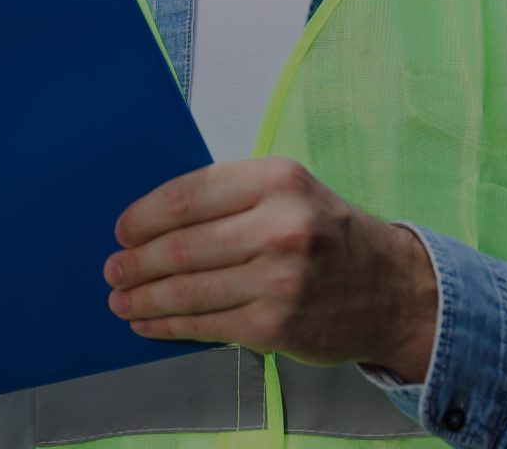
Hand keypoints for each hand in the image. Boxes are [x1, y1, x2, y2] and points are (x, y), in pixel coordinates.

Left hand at [103, 157, 438, 378]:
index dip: (144, 216)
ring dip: (144, 296)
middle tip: (113, 269)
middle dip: (137, 261)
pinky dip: (169, 325)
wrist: (393, 291)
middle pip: (182, 246)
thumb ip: (232, 197)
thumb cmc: (328, 235)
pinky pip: (207, 325)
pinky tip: (149, 322)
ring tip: (120, 298)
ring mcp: (280, 280)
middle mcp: (281, 227)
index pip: (189, 196)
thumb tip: (152, 219)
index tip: (122, 230)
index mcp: (278, 180)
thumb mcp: (291, 192)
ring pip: (189, 290)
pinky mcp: (277, 325)